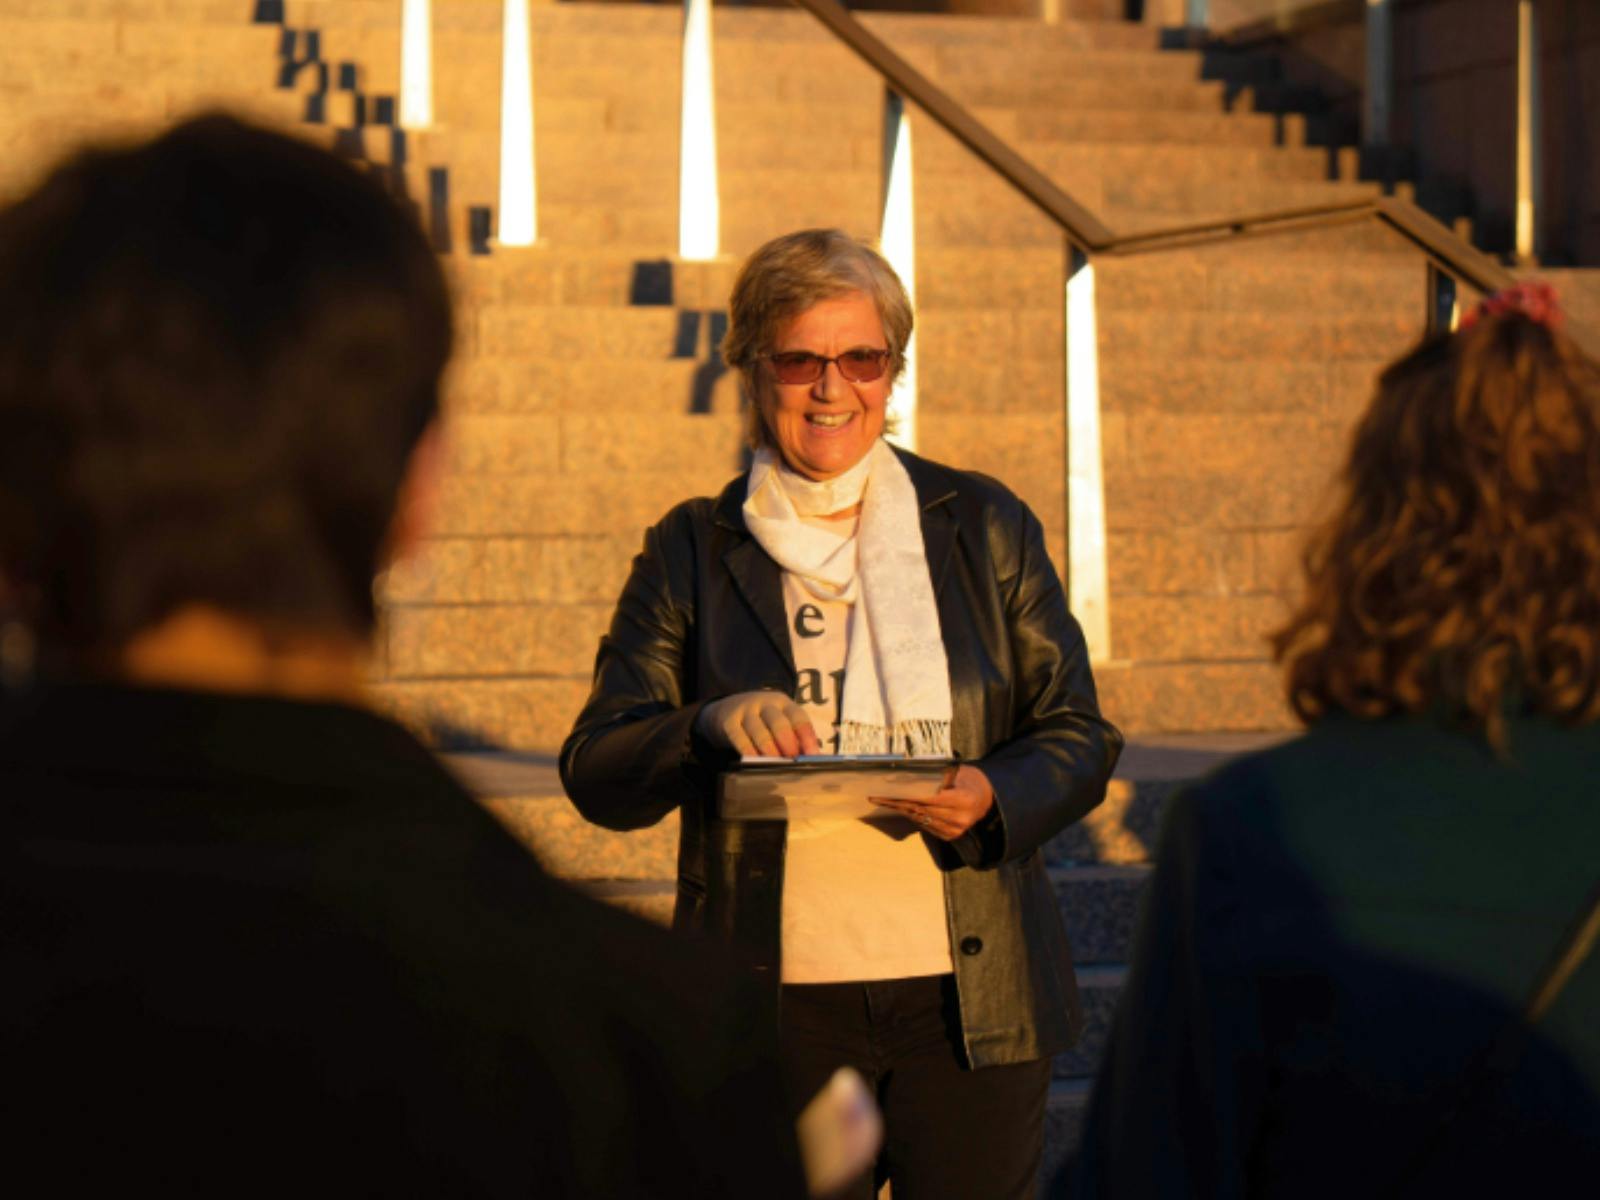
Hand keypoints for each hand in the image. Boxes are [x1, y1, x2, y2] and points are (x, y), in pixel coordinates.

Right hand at [697, 690, 820, 758]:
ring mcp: (746, 711)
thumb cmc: (761, 722)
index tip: (813, 755)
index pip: (799, 717)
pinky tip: (754, 761)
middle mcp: (765, 703)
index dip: (807, 737)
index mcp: (783, 703)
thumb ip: (794, 739)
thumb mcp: (778, 723)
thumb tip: (812, 760)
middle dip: (787, 742)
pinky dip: (748, 750)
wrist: (725, 709)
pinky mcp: (729, 721)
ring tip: (776, 764)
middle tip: (793, 760)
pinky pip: (739, 738)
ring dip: (769, 749)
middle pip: (778, 722)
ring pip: (759, 731)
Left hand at [870, 765, 994, 840]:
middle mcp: (959, 818)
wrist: (985, 797)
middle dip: (898, 802)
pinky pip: (925, 825)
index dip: (908, 794)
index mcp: (964, 800)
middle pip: (921, 810)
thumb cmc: (968, 779)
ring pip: (920, 819)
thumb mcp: (958, 772)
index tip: (889, 791)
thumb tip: (911, 774)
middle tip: (878, 796)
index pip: (929, 798)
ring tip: (883, 801)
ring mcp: (955, 830)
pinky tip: (899, 808)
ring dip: (901, 810)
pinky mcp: (950, 836)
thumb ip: (939, 776)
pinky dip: (911, 816)